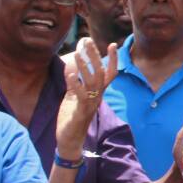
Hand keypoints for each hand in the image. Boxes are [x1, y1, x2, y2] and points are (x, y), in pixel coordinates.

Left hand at [56, 39, 116, 157]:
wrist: (70, 140)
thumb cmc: (72, 117)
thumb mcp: (73, 96)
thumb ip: (74, 82)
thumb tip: (72, 66)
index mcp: (97, 93)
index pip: (109, 73)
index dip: (112, 59)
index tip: (112, 44)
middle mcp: (97, 97)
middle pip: (100, 73)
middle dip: (95, 56)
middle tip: (89, 41)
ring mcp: (91, 105)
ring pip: (92, 83)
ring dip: (85, 67)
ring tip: (78, 53)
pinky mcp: (81, 112)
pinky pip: (81, 96)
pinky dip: (76, 84)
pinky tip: (70, 74)